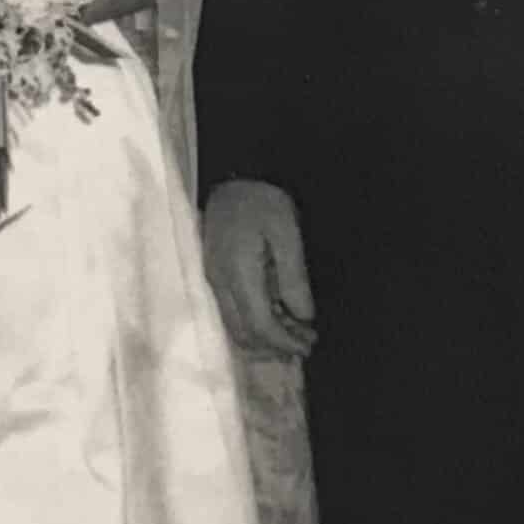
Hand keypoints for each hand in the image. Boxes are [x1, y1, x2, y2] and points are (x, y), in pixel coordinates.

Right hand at [201, 179, 316, 362]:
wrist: (232, 177)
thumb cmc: (262, 200)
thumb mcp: (287, 231)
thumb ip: (294, 276)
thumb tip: (303, 315)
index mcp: (238, 273)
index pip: (259, 325)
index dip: (284, 342)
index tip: (309, 344)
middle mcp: (220, 283)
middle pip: (243, 334)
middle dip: (276, 346)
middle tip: (306, 341)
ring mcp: (214, 280)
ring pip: (235, 327)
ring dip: (265, 338)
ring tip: (295, 332)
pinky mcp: (214, 276)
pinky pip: (232, 313)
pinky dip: (255, 324)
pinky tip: (276, 315)